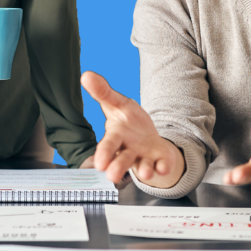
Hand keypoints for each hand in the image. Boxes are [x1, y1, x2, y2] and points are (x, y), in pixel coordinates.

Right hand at [81, 71, 183, 187]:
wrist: (150, 139)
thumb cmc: (129, 123)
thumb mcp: (118, 104)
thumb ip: (103, 93)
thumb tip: (86, 75)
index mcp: (117, 137)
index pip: (108, 145)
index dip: (104, 154)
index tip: (99, 164)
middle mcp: (129, 151)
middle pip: (123, 160)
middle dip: (118, 167)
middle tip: (112, 176)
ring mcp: (145, 157)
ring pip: (143, 166)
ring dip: (144, 170)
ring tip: (146, 173)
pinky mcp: (160, 161)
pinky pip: (162, 165)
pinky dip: (163, 167)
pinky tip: (163, 167)